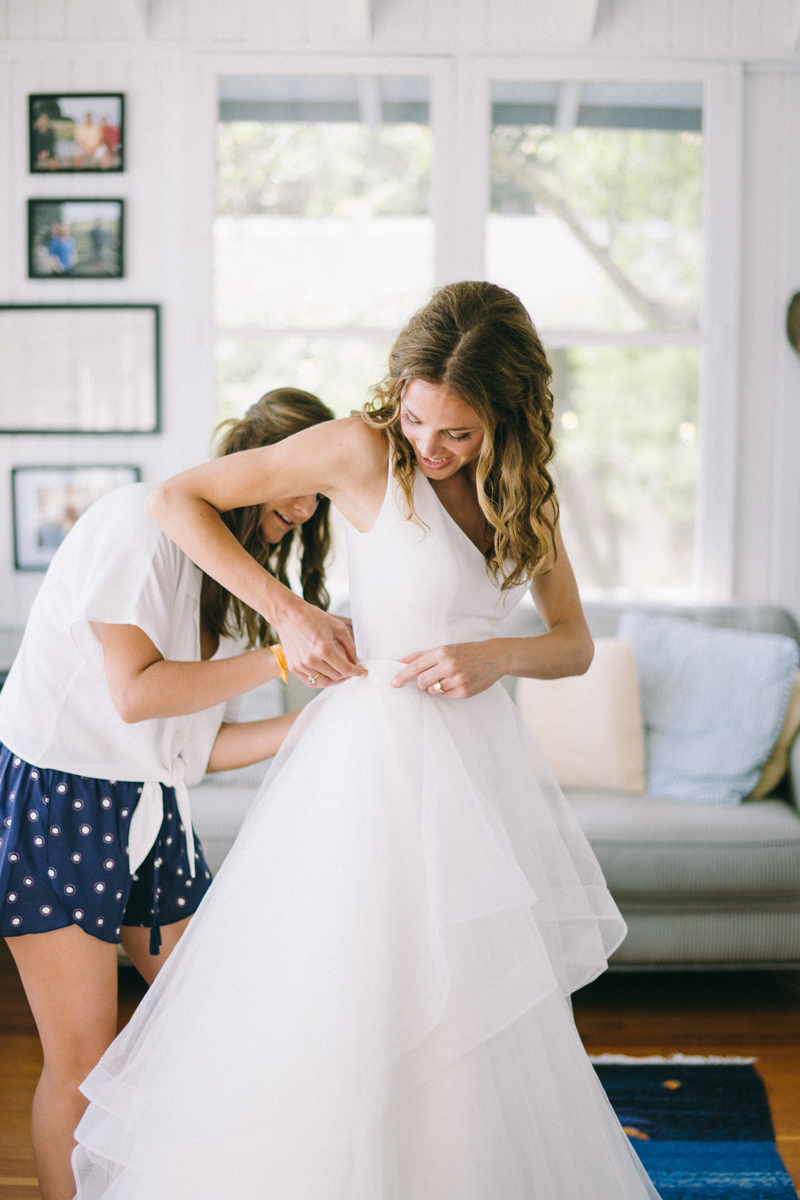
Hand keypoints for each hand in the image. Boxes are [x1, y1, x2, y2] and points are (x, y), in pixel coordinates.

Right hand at [275, 600, 365, 687]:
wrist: (288, 615)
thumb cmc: (313, 618)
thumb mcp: (338, 627)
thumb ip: (350, 645)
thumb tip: (355, 661)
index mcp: (324, 649)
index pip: (345, 669)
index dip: (357, 672)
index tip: (363, 673)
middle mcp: (312, 660)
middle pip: (336, 677)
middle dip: (347, 675)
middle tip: (351, 669)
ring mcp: (301, 665)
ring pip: (324, 683)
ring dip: (336, 680)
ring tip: (341, 674)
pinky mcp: (293, 667)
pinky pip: (311, 682)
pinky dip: (322, 682)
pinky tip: (328, 675)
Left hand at [391, 640, 511, 697]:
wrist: (494, 657)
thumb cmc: (467, 651)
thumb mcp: (445, 648)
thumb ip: (422, 655)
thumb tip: (401, 661)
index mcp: (442, 652)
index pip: (416, 667)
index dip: (402, 676)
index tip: (393, 683)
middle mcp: (449, 665)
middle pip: (422, 682)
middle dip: (421, 683)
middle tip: (428, 679)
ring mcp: (458, 680)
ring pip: (433, 690)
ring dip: (435, 686)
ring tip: (447, 677)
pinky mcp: (465, 691)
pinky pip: (445, 695)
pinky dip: (447, 691)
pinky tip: (456, 682)